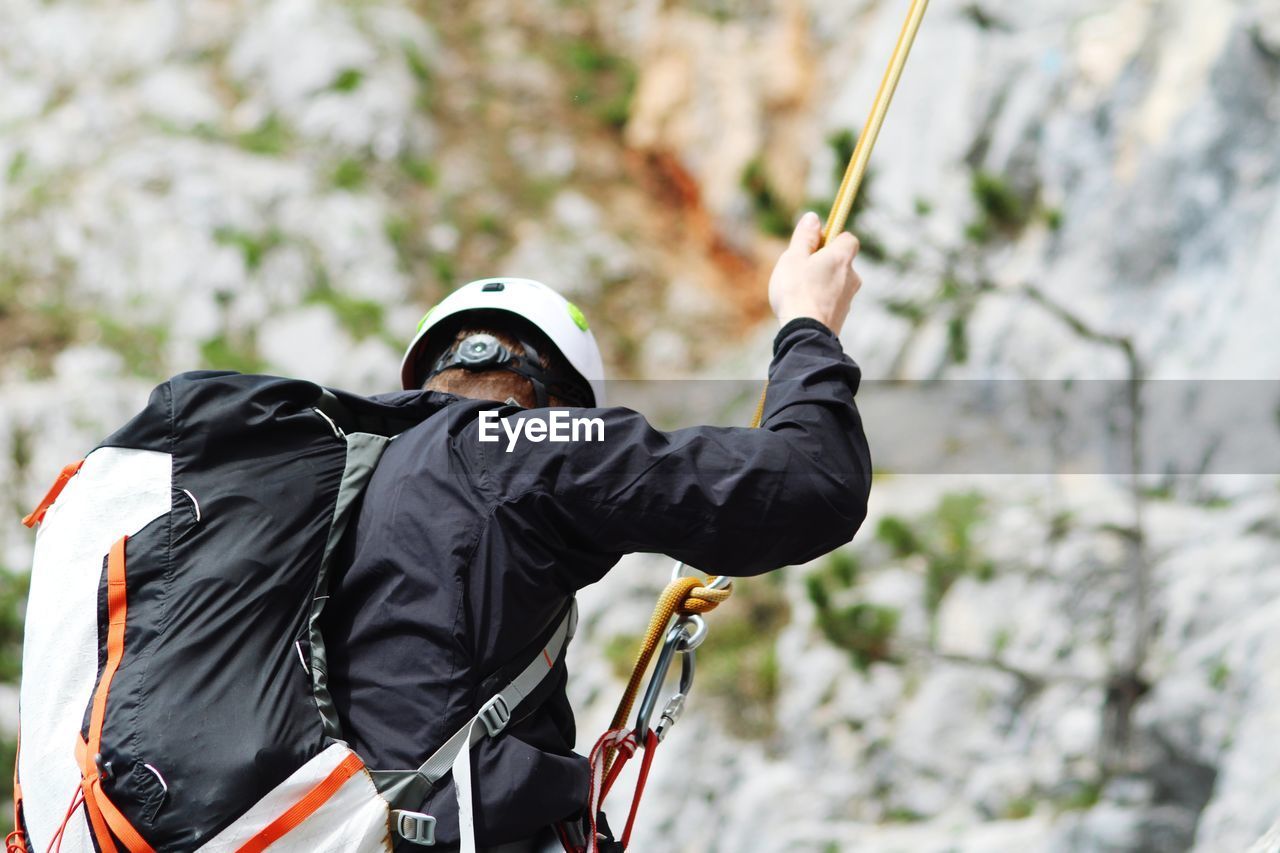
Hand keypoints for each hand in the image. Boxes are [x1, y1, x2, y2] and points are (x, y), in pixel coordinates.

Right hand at [768, 211, 862, 333]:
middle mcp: (852, 277)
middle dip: (824, 262)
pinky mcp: (842, 317)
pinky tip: (803, 307)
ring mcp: (848, 299)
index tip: (815, 242)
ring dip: (822, 282)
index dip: (832, 237)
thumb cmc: (796, 292)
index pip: (848, 238)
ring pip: (836, 283)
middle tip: (801, 268)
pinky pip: (832, 301)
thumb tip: (813, 218)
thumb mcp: (794, 258)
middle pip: (841, 261)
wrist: (805, 334)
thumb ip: (804, 237)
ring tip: (799, 291)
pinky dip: (821, 300)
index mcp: (841, 258)